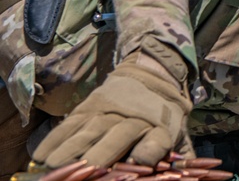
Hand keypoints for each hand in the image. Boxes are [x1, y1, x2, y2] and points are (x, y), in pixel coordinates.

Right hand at [33, 46, 192, 167]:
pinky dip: (55, 139)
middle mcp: (134, 119)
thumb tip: (186, 172)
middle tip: (86, 171)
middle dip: (101, 155)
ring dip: (70, 149)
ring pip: (89, 130)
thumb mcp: (177, 135)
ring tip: (53, 166)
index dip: (148, 153)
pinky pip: (70, 123)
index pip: (156, 142)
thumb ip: (177, 155)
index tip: (138, 164)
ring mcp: (110, 111)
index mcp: (160, 129)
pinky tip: (42, 154)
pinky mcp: (89, 106)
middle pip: (117, 137)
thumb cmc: (163, 118)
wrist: (152, 77)